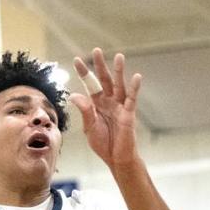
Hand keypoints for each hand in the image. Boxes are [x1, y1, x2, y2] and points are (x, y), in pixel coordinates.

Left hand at [70, 49, 142, 170]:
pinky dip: (134, 88)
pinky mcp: (129, 114)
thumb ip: (84, 111)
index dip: (84, 72)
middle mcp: (108, 102)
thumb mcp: (89, 127)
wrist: (115, 158)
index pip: (89, 85)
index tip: (77, 60)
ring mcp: (119, 106)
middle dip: (100, 66)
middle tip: (96, 50)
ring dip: (119, 71)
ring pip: (119, 85)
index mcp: (96, 104)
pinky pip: (132, 99)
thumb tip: (73, 95)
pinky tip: (136, 76)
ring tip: (119, 56)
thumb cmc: (103, 144)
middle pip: (104, 80)